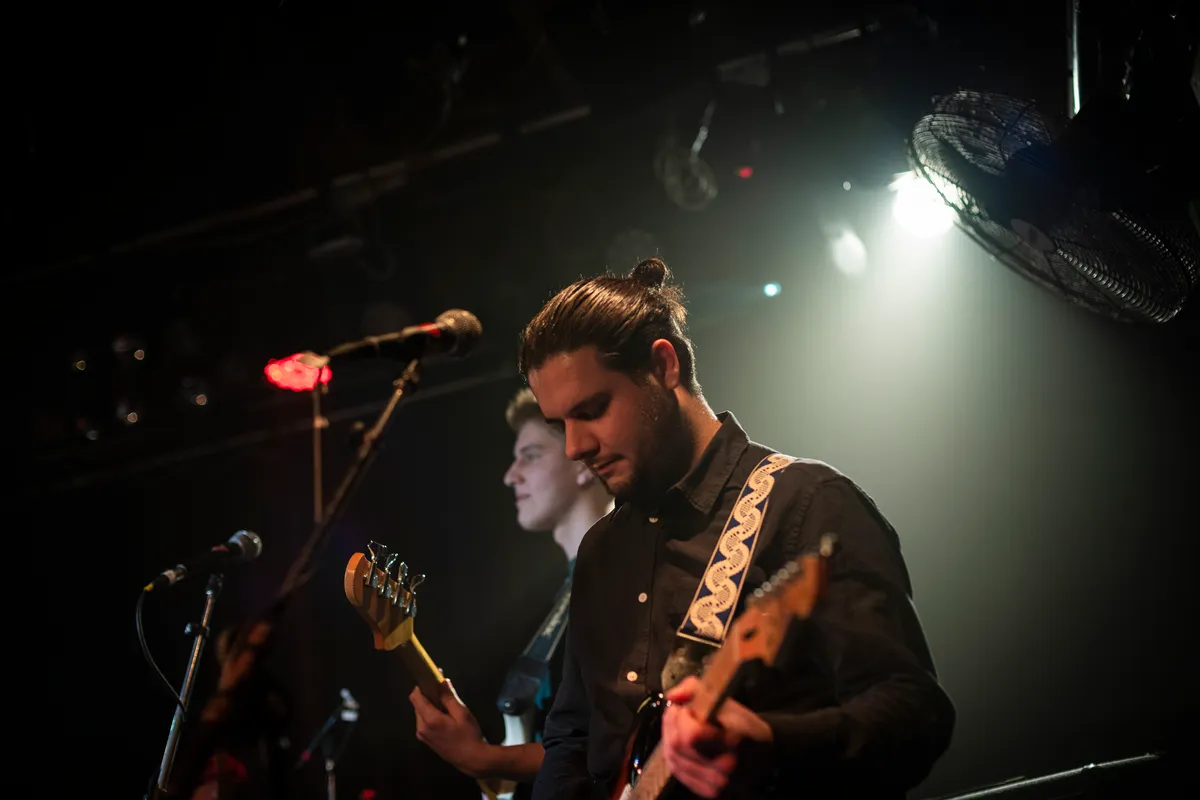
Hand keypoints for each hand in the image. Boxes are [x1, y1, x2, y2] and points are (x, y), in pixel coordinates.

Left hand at [409, 679, 489, 777]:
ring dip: (429, 707)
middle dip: (428, 697)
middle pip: (417, 705)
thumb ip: (449, 697)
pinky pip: (424, 723)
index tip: (432, 681)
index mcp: (429, 719)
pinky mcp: (426, 741)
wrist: (471, 760)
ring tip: (446, 708)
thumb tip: (441, 681)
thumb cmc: (468, 735)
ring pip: (420, 713)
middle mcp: (421, 728)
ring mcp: (422, 736)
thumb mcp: (462, 713)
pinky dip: (430, 716)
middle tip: (444, 695)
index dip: (421, 686)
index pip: (415, 697)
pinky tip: (445, 719)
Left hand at [662, 677, 773, 798]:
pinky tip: (682, 744)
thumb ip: (694, 688)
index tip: (689, 708)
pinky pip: (676, 770)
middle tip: (683, 713)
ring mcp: (716, 784)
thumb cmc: (743, 725)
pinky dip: (674, 754)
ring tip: (682, 727)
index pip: (691, 734)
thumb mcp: (724, 698)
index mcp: (734, 742)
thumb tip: (672, 697)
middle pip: (677, 745)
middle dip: (673, 723)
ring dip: (670, 737)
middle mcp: (725, 769)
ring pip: (672, 758)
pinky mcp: (708, 791)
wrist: (760, 752)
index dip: (683, 717)